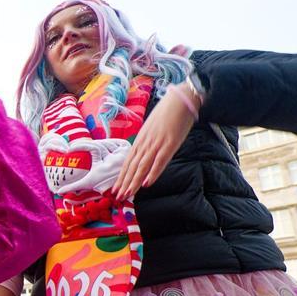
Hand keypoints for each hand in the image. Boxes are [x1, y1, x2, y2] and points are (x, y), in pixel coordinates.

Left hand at [112, 83, 198, 199]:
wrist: (181, 99)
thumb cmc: (168, 113)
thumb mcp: (153, 129)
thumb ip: (148, 141)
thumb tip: (144, 153)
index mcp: (141, 139)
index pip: (128, 161)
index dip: (122, 176)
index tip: (115, 188)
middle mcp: (146, 143)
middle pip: (132, 166)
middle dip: (124, 182)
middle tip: (117, 197)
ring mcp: (157, 143)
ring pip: (142, 166)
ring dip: (134, 181)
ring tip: (127, 194)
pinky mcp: (170, 143)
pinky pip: (160, 161)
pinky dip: (153, 172)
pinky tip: (146, 183)